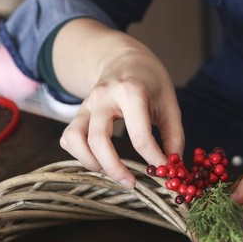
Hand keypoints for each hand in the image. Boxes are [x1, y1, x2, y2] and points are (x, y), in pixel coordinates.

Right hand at [55, 22, 183, 187]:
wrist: (123, 58)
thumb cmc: (149, 81)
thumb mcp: (169, 102)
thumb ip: (174, 136)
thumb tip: (172, 169)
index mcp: (131, 91)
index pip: (140, 135)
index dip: (154, 159)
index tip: (164, 171)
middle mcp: (103, 97)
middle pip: (98, 140)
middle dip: (115, 169)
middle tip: (132, 183)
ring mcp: (86, 104)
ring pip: (75, 139)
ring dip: (91, 163)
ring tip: (111, 171)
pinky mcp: (77, 113)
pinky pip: (68, 138)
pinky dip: (79, 154)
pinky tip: (99, 159)